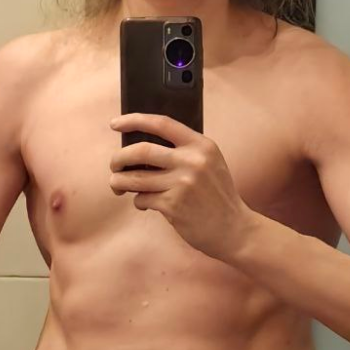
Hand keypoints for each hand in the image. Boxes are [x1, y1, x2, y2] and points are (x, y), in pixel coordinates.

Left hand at [109, 113, 256, 261]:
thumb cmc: (217, 195)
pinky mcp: (173, 205)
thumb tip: (141, 146)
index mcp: (201, 145)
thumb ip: (184, 151)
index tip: (115, 123)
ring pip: (134, 178)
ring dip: (119, 182)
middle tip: (114, 166)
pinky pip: (142, 199)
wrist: (234, 228)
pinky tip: (147, 204)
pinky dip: (139, 201)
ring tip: (118, 185)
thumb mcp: (210, 163)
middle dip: (119, 158)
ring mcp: (183, 184)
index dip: (134, 120)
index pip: (162, 123)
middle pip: (140, 151)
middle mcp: (192, 161)